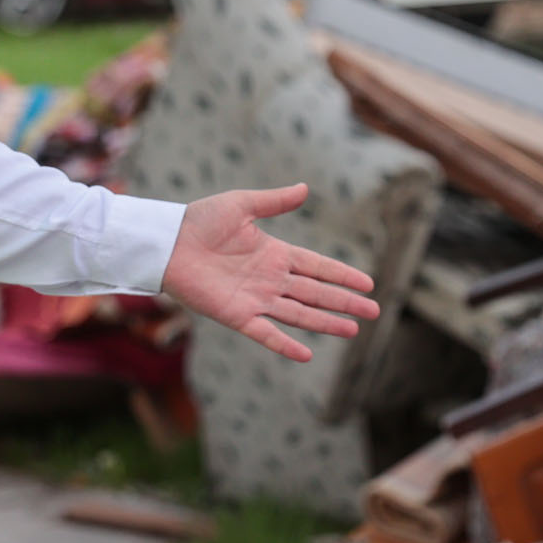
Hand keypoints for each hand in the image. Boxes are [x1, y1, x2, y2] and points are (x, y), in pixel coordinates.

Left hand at [161, 184, 381, 362]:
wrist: (167, 242)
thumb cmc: (199, 221)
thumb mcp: (241, 204)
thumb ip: (274, 201)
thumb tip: (305, 188)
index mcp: (275, 253)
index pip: (318, 267)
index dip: (342, 275)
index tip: (368, 283)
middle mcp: (270, 279)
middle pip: (316, 293)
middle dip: (345, 303)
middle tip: (374, 313)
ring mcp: (255, 299)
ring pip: (300, 314)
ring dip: (325, 323)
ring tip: (353, 332)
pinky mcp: (237, 315)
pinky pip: (266, 333)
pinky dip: (285, 344)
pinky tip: (308, 354)